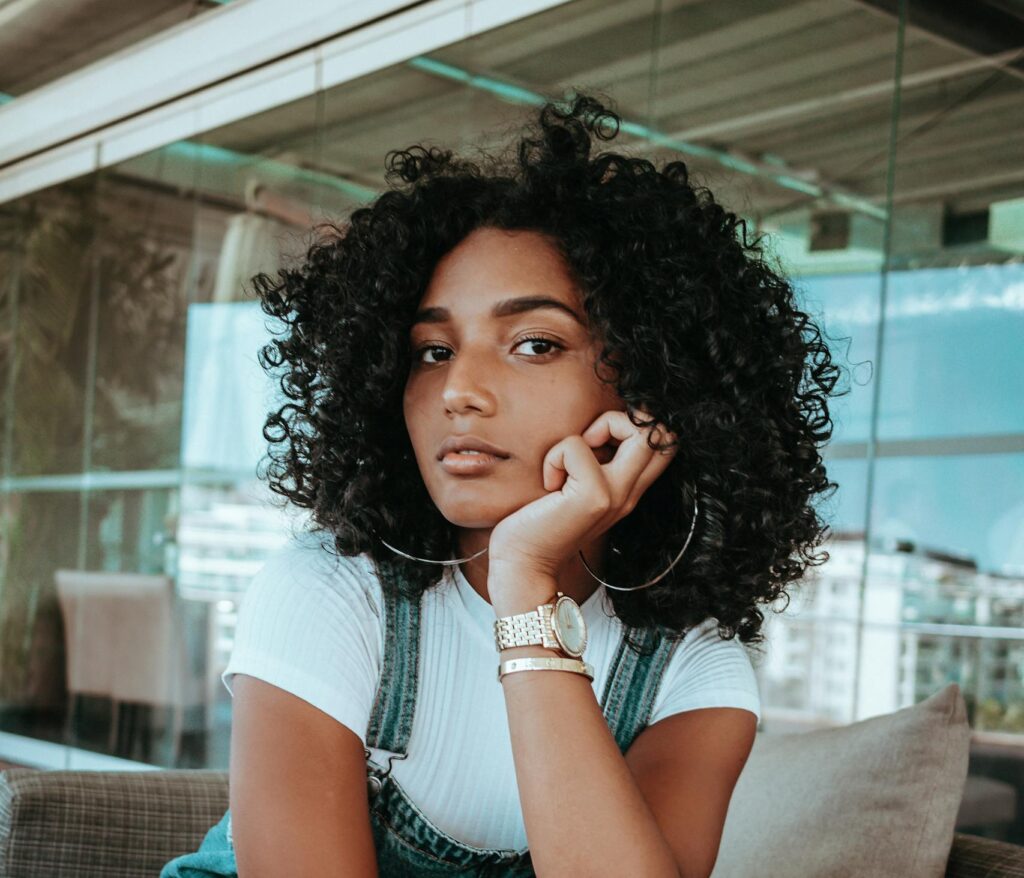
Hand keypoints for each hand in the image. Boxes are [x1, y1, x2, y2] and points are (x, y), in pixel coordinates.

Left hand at [487, 408, 678, 588]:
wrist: (521, 566)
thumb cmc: (537, 523)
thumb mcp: (575, 488)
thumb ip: (591, 464)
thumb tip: (587, 429)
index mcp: (627, 489)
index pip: (663, 443)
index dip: (635, 426)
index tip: (595, 441)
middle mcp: (629, 493)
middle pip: (663, 433)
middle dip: (624, 419)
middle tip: (588, 441)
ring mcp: (615, 495)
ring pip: (639, 432)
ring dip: (598, 428)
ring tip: (570, 458)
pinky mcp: (592, 498)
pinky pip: (576, 447)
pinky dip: (555, 455)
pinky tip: (548, 482)